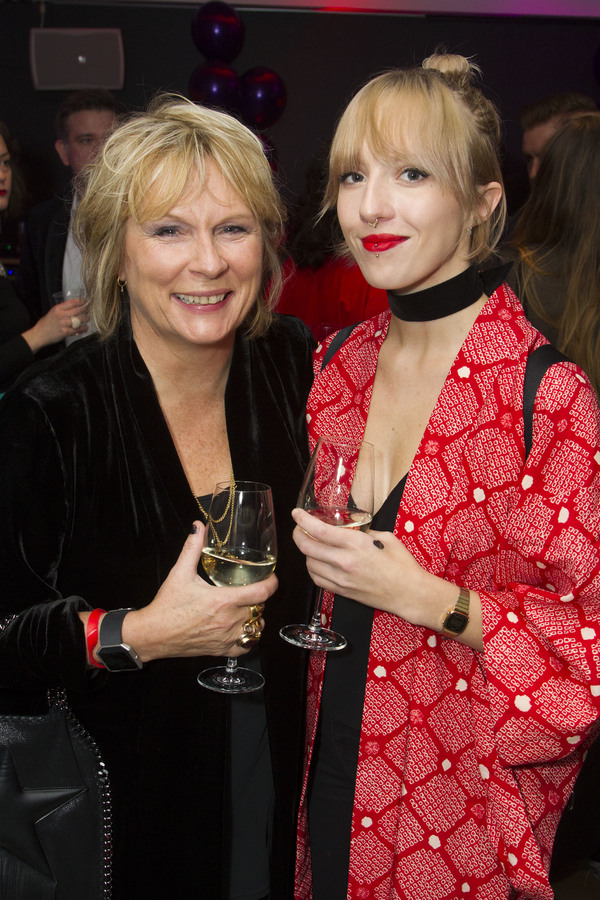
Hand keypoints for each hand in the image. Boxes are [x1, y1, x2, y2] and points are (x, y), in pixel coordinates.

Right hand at [23, 298, 89, 351]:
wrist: (39, 334)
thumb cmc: (45, 324)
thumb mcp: (52, 312)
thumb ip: (63, 310)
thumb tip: (74, 308)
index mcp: (58, 308)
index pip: (72, 303)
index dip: (81, 302)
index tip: (86, 301)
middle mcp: (61, 315)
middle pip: (78, 310)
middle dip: (86, 310)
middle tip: (90, 310)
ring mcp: (64, 324)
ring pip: (79, 320)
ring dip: (86, 319)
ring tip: (88, 318)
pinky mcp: (66, 332)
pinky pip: (77, 329)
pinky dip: (83, 328)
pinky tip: (86, 328)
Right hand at [121, 522, 276, 661]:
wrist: (153, 634)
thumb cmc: (166, 606)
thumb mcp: (180, 573)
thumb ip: (192, 548)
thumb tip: (198, 527)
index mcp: (223, 600)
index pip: (262, 592)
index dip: (271, 583)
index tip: (271, 577)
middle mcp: (229, 620)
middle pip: (259, 607)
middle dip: (258, 597)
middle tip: (250, 589)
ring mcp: (227, 637)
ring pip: (256, 626)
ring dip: (254, 616)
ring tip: (245, 607)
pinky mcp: (221, 650)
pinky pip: (246, 645)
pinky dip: (248, 636)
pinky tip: (241, 627)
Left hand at [291, 507, 460, 631]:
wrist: (409, 593)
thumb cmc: (402, 565)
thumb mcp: (384, 538)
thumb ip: (363, 533)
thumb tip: (351, 531)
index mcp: (356, 544)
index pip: (319, 530)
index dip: (303, 520)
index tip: (296, 513)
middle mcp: (344, 561)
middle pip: (307, 547)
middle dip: (298, 534)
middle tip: (299, 528)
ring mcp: (341, 579)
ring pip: (309, 564)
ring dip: (306, 552)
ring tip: (310, 544)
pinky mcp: (342, 591)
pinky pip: (317, 579)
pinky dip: (312, 568)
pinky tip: (317, 562)